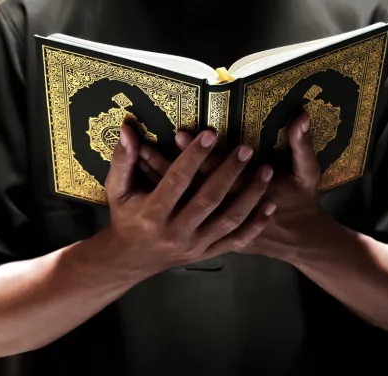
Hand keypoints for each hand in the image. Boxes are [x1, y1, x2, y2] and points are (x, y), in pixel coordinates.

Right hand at [102, 124, 275, 278]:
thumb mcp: (117, 189)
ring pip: (228, 220)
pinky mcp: (206, 254)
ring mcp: (194, 246)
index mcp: (151, 214)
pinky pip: (235, 241)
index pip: (177, 181)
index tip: (210, 134)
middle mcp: (175, 233)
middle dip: (230, 172)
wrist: (129, 260)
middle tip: (247, 148)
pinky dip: (255, 225)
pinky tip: (270, 206)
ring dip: (251, 196)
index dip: (194, 157)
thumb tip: (126, 128)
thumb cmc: (125, 216)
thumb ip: (123, 159)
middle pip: (208, 199)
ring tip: (266, 171)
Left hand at [150, 113, 345, 264]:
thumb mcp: (309, 172)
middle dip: (169, 164)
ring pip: (183, 200)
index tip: (182, 133)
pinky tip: (149, 179)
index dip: (199, 153)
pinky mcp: (214, 228)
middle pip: (192, 186)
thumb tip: (302, 116)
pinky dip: (170, 197)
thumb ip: (303, 145)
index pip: (217, 172)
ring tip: (141, 156)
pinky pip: (184, 211)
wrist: (301, 239)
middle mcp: (230, 209)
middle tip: (146, 143)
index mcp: (250, 192)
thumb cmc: (305, 201)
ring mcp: (221, 223)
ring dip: (162, 178)